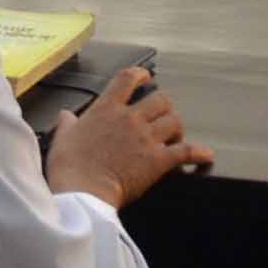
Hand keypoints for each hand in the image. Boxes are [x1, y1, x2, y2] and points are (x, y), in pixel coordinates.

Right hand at [46, 67, 213, 209]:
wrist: (82, 192)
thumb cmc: (69, 168)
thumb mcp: (61, 139)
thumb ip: (67, 124)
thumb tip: (65, 116)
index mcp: (106, 110)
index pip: (127, 79)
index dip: (140, 74)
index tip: (146, 76)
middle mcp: (130, 119)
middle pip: (160, 99)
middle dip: (165, 108)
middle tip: (162, 118)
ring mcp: (146, 138)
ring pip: (174, 121)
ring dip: (177, 128)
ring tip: (175, 138)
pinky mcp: (158, 160)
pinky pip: (187, 152)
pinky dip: (199, 153)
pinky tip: (205, 156)